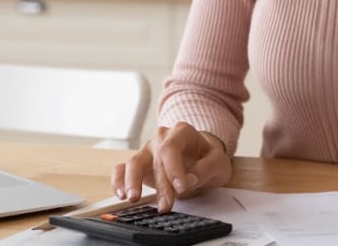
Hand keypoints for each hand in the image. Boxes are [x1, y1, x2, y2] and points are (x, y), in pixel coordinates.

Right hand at [112, 122, 232, 211]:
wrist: (201, 157)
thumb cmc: (208, 157)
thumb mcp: (218, 162)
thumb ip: (206, 169)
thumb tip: (189, 179)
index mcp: (181, 132)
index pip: (171, 147)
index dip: (173, 168)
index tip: (180, 187)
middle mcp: (161, 138)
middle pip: (155, 159)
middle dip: (160, 185)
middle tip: (166, 205)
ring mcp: (147, 151)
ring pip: (133, 163)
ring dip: (132, 182)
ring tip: (133, 198)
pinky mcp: (138, 165)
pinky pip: (121, 169)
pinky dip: (119, 181)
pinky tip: (121, 194)